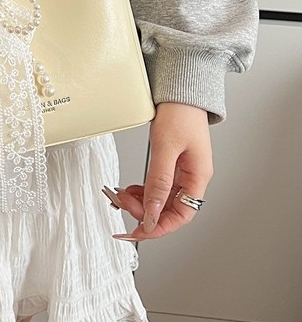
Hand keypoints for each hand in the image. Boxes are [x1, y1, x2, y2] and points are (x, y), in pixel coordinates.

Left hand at [104, 102, 213, 240]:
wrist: (181, 90)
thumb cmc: (180, 113)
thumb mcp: (166, 148)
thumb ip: (158, 182)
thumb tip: (152, 213)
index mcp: (198, 177)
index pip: (181, 215)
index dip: (159, 227)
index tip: (138, 231)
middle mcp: (193, 177)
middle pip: (169, 209)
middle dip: (145, 212)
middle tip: (123, 205)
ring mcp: (183, 170)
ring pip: (162, 198)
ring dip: (142, 202)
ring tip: (122, 196)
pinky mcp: (173, 163)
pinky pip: (158, 185)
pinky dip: (143, 190)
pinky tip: (131, 189)